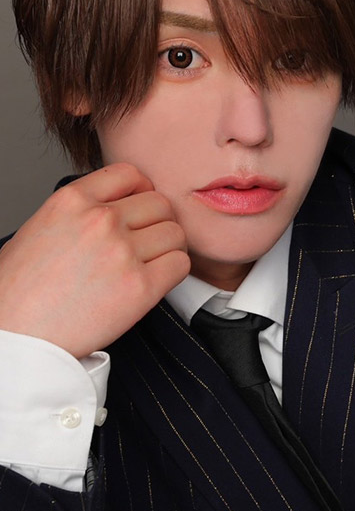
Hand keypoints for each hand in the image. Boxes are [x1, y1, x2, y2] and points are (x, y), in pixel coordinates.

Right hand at [0, 163, 189, 356]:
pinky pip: (180, 264)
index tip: (140, 207)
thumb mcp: (39, 229)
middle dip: (157, 221)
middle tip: (148, 241)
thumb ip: (77, 212)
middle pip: (159, 203)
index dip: (141, 190)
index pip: (130, 174)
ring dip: (168, 247)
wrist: (18, 336)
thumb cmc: (19, 292)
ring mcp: (122, 252)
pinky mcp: (140, 287)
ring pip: (175, 232)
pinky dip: (174, 271)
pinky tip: (156, 280)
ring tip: (152, 263)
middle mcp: (100, 220)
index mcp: (72, 200)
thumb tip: (108, 208)